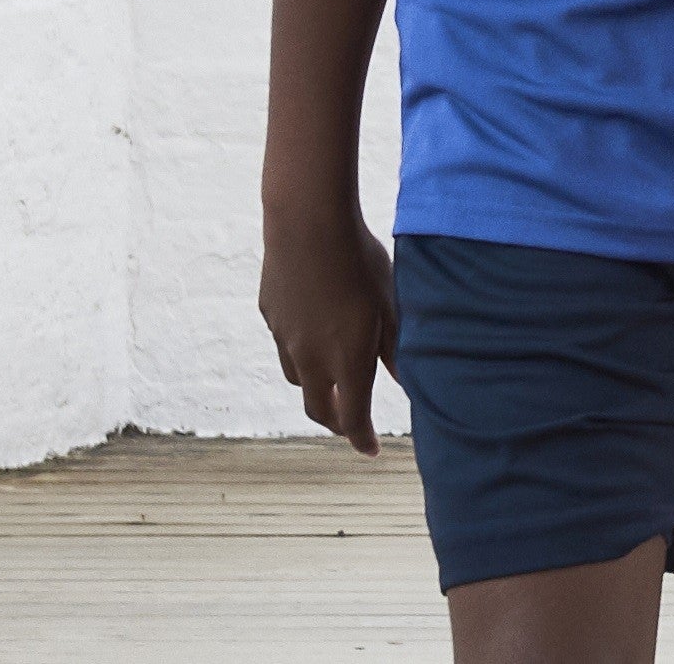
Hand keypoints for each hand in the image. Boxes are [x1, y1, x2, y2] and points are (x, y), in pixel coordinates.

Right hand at [258, 213, 398, 455]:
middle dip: (335, 422)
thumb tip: (403, 378)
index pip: (353, 418)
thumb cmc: (359, 260)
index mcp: (345, 362)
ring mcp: (285, 337)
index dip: (362, 437)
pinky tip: (311, 329)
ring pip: (298, 377)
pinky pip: (284, 342)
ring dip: (315, 386)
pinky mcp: (270, 313)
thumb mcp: (390, 302)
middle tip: (348, 423)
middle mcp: (310, 359)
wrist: (307, 223)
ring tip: (329, 379)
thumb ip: (396, 347)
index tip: (371, 449)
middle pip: (318, 408)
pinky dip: (299, 348)